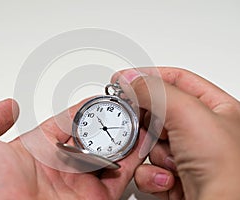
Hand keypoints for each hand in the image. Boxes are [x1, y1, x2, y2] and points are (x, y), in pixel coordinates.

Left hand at [0, 99, 143, 199]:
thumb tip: (8, 105)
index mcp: (40, 151)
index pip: (69, 123)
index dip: (85, 109)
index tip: (100, 98)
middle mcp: (62, 166)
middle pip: (94, 137)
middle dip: (111, 121)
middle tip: (128, 107)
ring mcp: (81, 183)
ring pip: (111, 155)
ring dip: (126, 137)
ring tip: (140, 120)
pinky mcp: (97, 199)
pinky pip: (121, 176)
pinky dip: (135, 160)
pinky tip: (143, 143)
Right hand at [112, 67, 239, 199]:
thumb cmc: (226, 171)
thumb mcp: (190, 116)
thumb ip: (157, 91)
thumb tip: (131, 79)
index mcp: (216, 109)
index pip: (178, 81)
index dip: (150, 78)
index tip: (125, 80)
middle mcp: (202, 132)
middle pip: (159, 113)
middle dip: (148, 123)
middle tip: (141, 124)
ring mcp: (186, 155)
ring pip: (150, 142)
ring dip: (154, 153)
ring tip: (171, 162)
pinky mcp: (173, 176)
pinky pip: (148, 166)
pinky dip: (151, 174)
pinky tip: (168, 179)